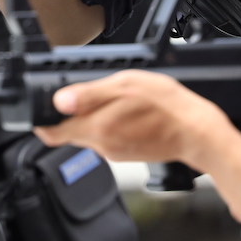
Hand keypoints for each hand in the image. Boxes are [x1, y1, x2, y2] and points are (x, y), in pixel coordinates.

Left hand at [33, 71, 233, 164]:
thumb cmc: (168, 107)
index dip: (42, 119)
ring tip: (117, 101)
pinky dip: (109, 124)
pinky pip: (106, 138)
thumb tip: (59, 100)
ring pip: (89, 133)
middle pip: (70, 131)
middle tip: (92, 93)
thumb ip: (89, 95)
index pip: (51, 133)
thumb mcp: (125, 86)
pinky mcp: (125, 154)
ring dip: (94, 117)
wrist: (198, 133)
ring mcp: (113, 152)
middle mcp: (101, 146)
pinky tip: (128, 114)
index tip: (43, 106)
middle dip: (73, 113)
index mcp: (96, 129)